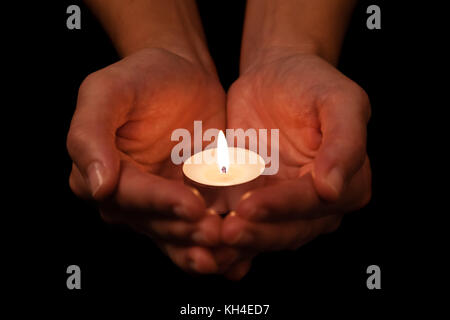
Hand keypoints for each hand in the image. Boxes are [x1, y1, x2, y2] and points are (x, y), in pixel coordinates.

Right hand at [67, 48, 229, 273]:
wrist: (184, 77)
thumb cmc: (143, 77)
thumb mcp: (107, 90)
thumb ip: (90, 133)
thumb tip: (95, 185)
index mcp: (102, 174)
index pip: (129, 196)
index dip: (160, 203)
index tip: (192, 205)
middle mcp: (130, 198)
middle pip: (156, 224)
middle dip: (186, 231)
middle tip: (216, 232)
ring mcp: (163, 205)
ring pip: (180, 236)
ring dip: (203, 247)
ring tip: (230, 250)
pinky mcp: (194, 204)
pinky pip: (204, 229)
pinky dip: (221, 245)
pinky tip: (240, 255)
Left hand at [222, 52, 370, 264]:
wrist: (273, 78)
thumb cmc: (311, 83)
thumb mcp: (339, 100)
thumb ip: (345, 142)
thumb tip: (334, 190)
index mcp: (347, 185)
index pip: (312, 203)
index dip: (282, 207)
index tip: (249, 206)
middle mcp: (317, 206)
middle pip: (287, 230)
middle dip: (256, 233)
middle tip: (226, 232)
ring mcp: (283, 208)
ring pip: (262, 235)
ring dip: (237, 244)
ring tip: (209, 241)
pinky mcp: (253, 202)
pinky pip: (239, 224)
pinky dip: (221, 236)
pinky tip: (200, 244)